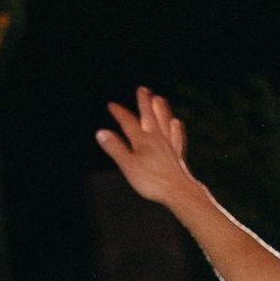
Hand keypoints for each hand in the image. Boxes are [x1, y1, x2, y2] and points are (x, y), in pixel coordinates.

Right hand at [94, 89, 201, 213]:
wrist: (178, 191)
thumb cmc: (151, 180)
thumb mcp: (128, 165)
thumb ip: (115, 148)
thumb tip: (101, 132)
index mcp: (142, 141)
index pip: (128, 122)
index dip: (120, 113)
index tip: (112, 104)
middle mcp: (156, 138)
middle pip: (149, 116)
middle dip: (144, 102)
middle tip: (142, 89)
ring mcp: (169, 145)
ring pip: (164, 122)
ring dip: (161, 109)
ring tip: (159, 98)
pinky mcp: (178, 154)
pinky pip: (176, 136)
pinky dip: (176, 128)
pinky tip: (176, 123)